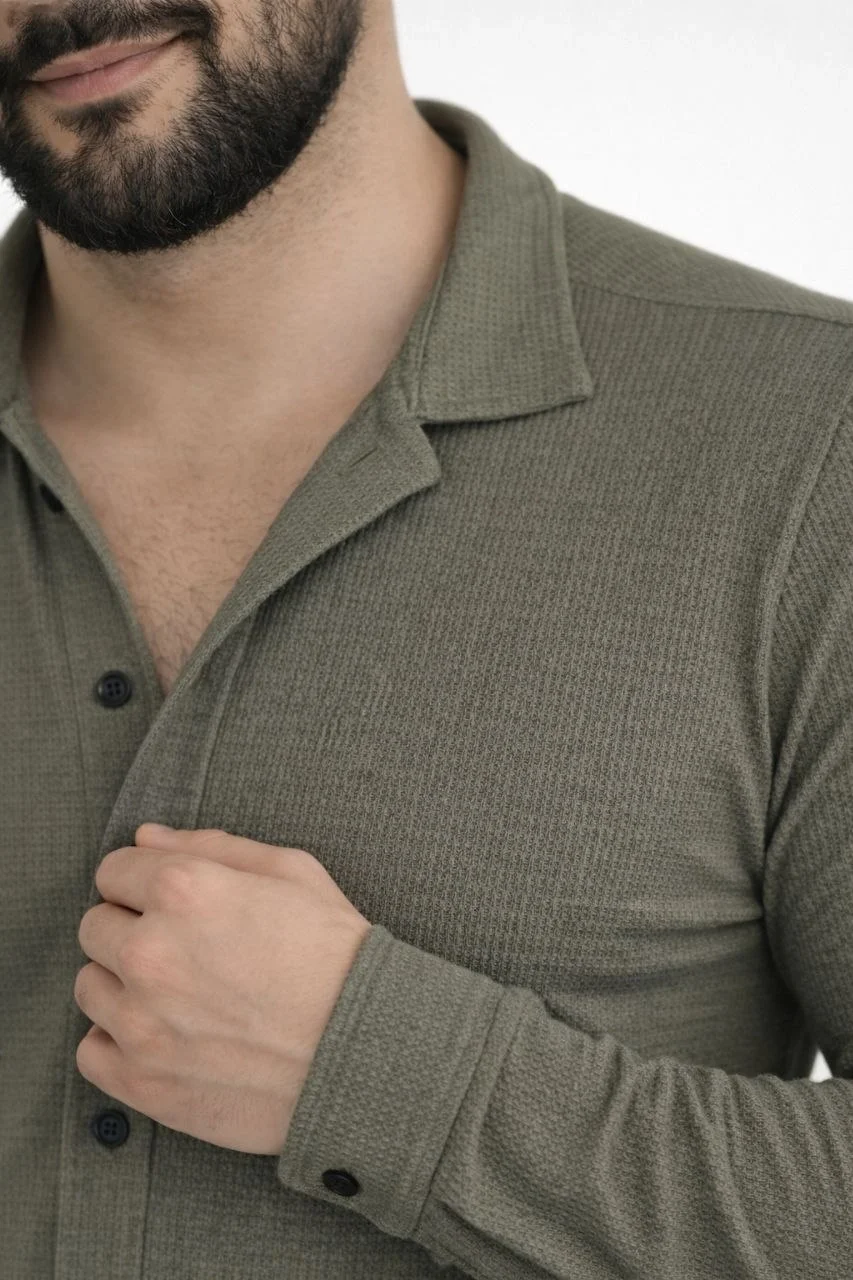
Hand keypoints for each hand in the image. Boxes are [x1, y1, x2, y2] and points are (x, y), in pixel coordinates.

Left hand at [74, 825, 371, 1155]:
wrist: (368, 1052)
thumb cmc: (338, 955)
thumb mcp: (293, 873)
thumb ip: (212, 846)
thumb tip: (146, 838)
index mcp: (184, 889)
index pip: (114, 870)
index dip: (144, 882)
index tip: (171, 902)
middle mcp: (151, 951)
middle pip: (94, 926)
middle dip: (132, 929)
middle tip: (184, 950)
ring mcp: (141, 1021)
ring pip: (88, 986)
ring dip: (123, 986)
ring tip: (180, 996)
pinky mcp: (142, 1081)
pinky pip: (90, 1050)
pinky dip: (119, 1043)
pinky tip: (165, 1036)